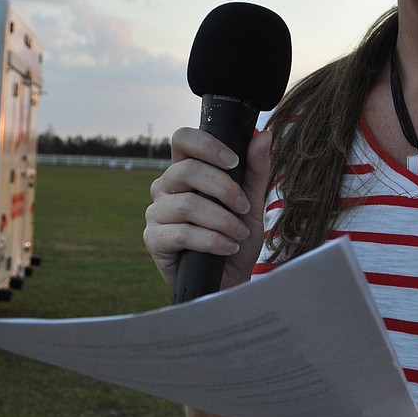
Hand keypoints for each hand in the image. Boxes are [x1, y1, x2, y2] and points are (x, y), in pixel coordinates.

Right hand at [143, 126, 271, 292]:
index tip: (233, 161)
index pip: (183, 139)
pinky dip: (212, 240)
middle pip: (186, 170)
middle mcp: (166, 188)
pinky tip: (227, 247)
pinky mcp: (153, 239)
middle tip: (244, 208)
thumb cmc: (237, 238)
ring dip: (222, 220)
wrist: (231, 280)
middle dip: (223, 188)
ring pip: (187, 204)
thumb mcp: (252, 203)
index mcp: (185, 170)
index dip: (206, 145)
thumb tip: (263, 135)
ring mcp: (156, 213)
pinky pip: (181, 233)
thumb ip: (256, 170)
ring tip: (239, 234)